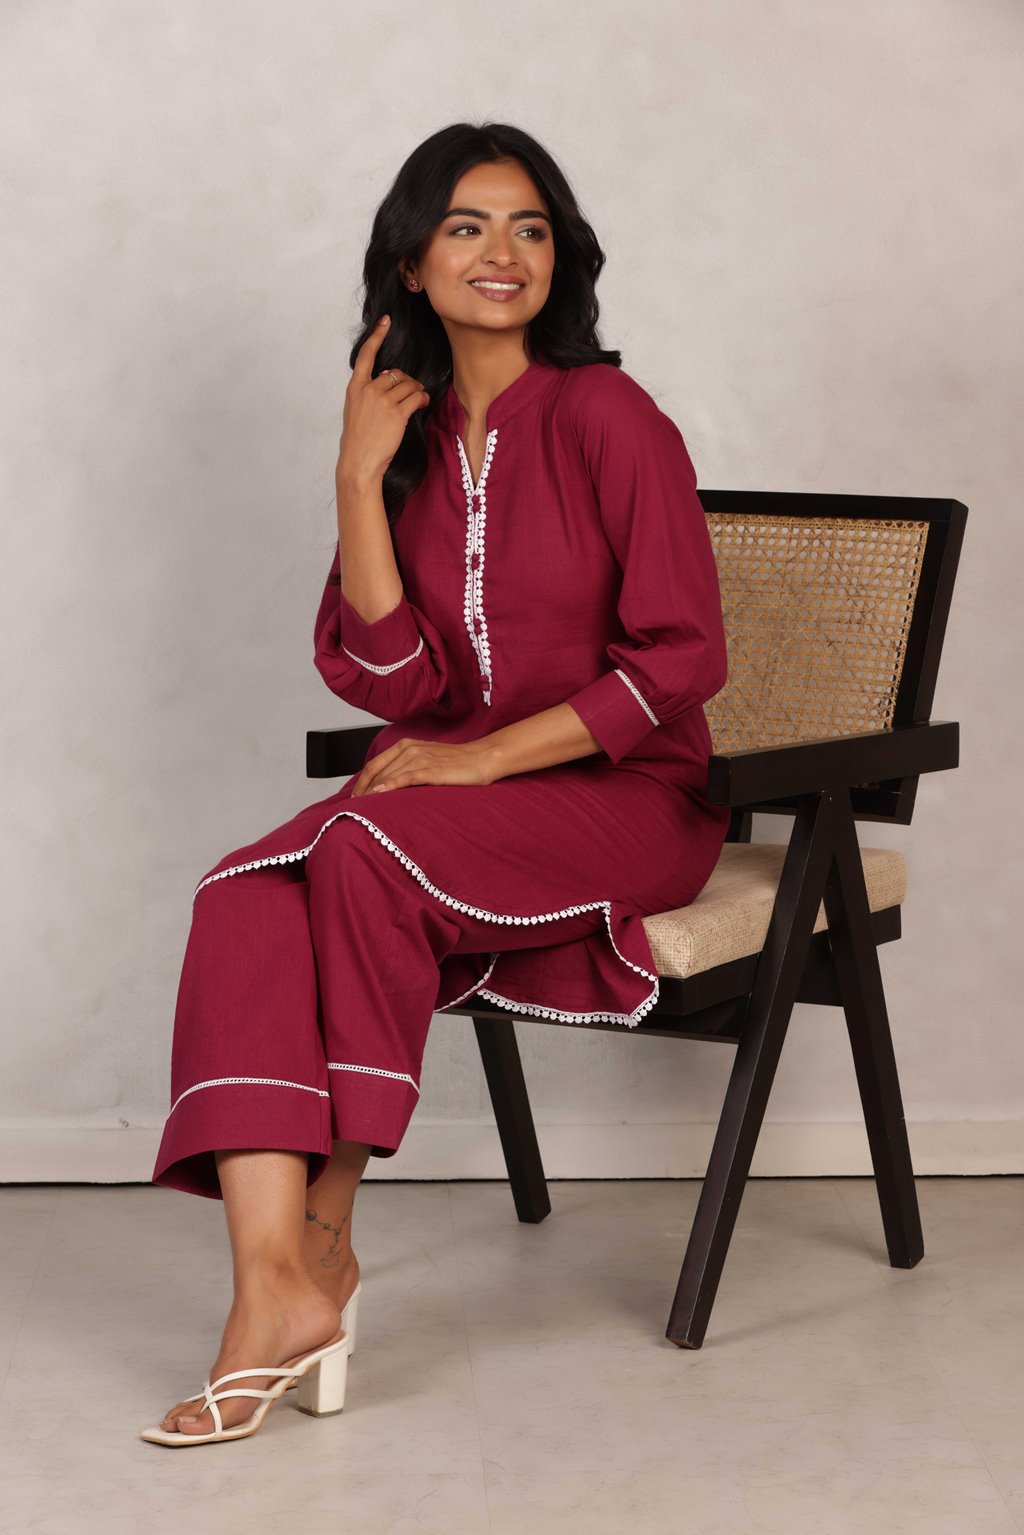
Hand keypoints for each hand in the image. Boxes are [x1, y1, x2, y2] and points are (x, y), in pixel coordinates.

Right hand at [336, 316, 429, 482]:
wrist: (359, 461)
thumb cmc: (358, 440)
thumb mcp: (355, 410)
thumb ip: (368, 393)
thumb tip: (387, 380)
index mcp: (355, 387)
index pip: (366, 355)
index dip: (377, 336)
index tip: (386, 321)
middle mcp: (368, 390)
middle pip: (396, 374)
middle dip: (407, 382)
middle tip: (412, 393)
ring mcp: (382, 401)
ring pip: (409, 385)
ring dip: (417, 391)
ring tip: (418, 400)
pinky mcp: (397, 413)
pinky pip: (416, 397)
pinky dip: (423, 399)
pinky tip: (423, 403)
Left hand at [349, 736, 499, 796]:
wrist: (482, 759)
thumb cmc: (456, 763)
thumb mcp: (426, 761)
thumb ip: (407, 768)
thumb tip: (388, 786)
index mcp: (405, 745)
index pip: (374, 764)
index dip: (361, 781)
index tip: (355, 797)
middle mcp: (409, 748)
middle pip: (377, 771)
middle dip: (363, 790)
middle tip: (355, 808)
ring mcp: (419, 758)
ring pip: (388, 775)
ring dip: (373, 792)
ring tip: (363, 808)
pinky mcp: (430, 769)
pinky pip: (405, 778)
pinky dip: (391, 786)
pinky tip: (380, 795)